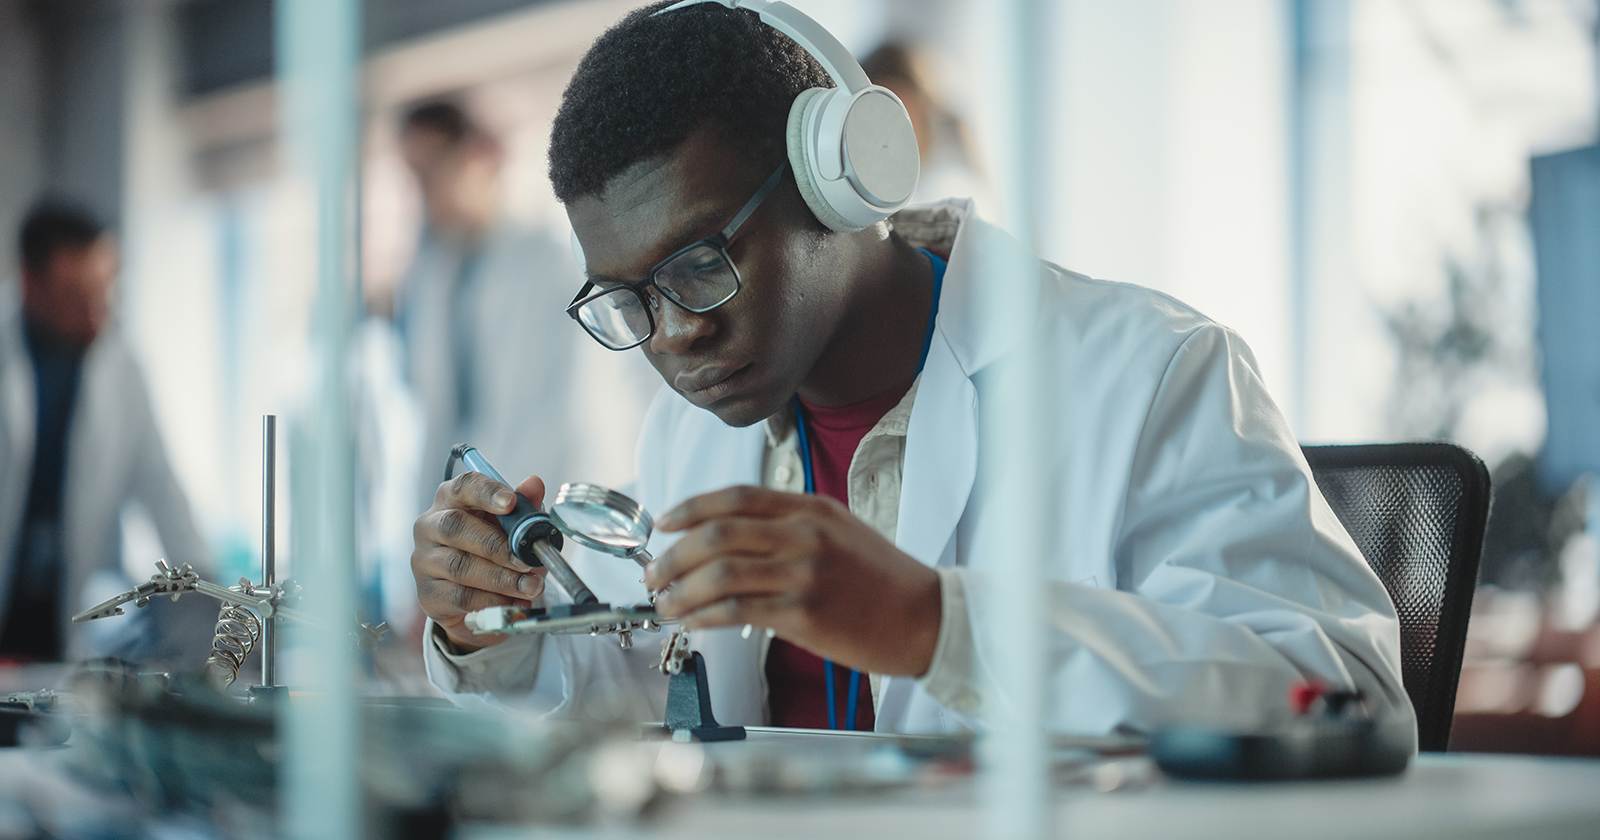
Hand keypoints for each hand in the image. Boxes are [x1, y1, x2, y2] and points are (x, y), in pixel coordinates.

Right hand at [412, 471, 548, 651]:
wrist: (477, 599)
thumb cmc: (494, 551)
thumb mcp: (513, 527)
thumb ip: (524, 507)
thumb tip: (534, 484)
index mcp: (450, 501)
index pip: (463, 487)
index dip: (487, 492)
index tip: (511, 502)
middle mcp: (429, 526)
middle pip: (455, 526)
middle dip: (496, 544)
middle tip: (527, 560)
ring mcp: (424, 561)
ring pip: (459, 565)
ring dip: (501, 578)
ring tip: (531, 586)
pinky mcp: (428, 594)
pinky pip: (460, 596)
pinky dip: (492, 600)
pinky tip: (514, 602)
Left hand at [645, 486, 941, 676]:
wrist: (924, 616)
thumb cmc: (879, 579)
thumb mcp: (837, 531)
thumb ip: (788, 526)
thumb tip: (726, 539)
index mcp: (810, 509)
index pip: (736, 498)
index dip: (690, 508)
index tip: (663, 523)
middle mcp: (805, 534)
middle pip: (718, 534)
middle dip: (674, 555)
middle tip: (654, 572)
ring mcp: (804, 573)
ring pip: (721, 573)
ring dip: (681, 590)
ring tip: (665, 603)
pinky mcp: (804, 613)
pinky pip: (738, 611)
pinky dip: (705, 617)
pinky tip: (693, 623)